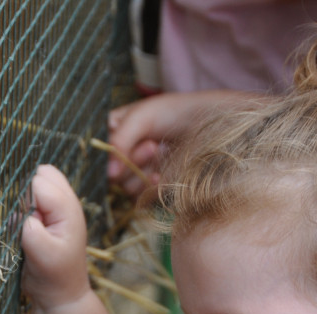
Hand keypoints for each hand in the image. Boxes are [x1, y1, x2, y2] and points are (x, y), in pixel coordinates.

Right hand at [20, 165, 90, 310]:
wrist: (60, 296)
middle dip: (26, 190)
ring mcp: (56, 208)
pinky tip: (24, 229)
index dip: (25, 197)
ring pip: (35, 182)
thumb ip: (30, 228)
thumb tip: (18, 210)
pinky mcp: (46, 216)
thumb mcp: (42, 254)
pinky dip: (22, 207)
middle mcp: (64, 203)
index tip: (25, 222)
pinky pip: (31, 198)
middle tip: (24, 219)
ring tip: (26, 226)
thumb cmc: (54, 277)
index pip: (38, 182)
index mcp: (68, 208)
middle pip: (41, 173)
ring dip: (24, 199)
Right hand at [107, 90, 265, 197]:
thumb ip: (121, 138)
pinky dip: (150, 189)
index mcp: (117, 130)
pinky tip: (163, 177)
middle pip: (108, 171)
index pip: (96, 148)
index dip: (105, 153)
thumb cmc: (183, 112)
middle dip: (128, 160)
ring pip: (123, 187)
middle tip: (152, 146)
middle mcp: (125, 153)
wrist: (219, 127)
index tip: (120, 150)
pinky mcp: (155, 190)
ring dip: (140, 173)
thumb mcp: (144, 114)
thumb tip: (108, 174)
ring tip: (161, 153)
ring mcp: (140, 173)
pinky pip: (140, 199)